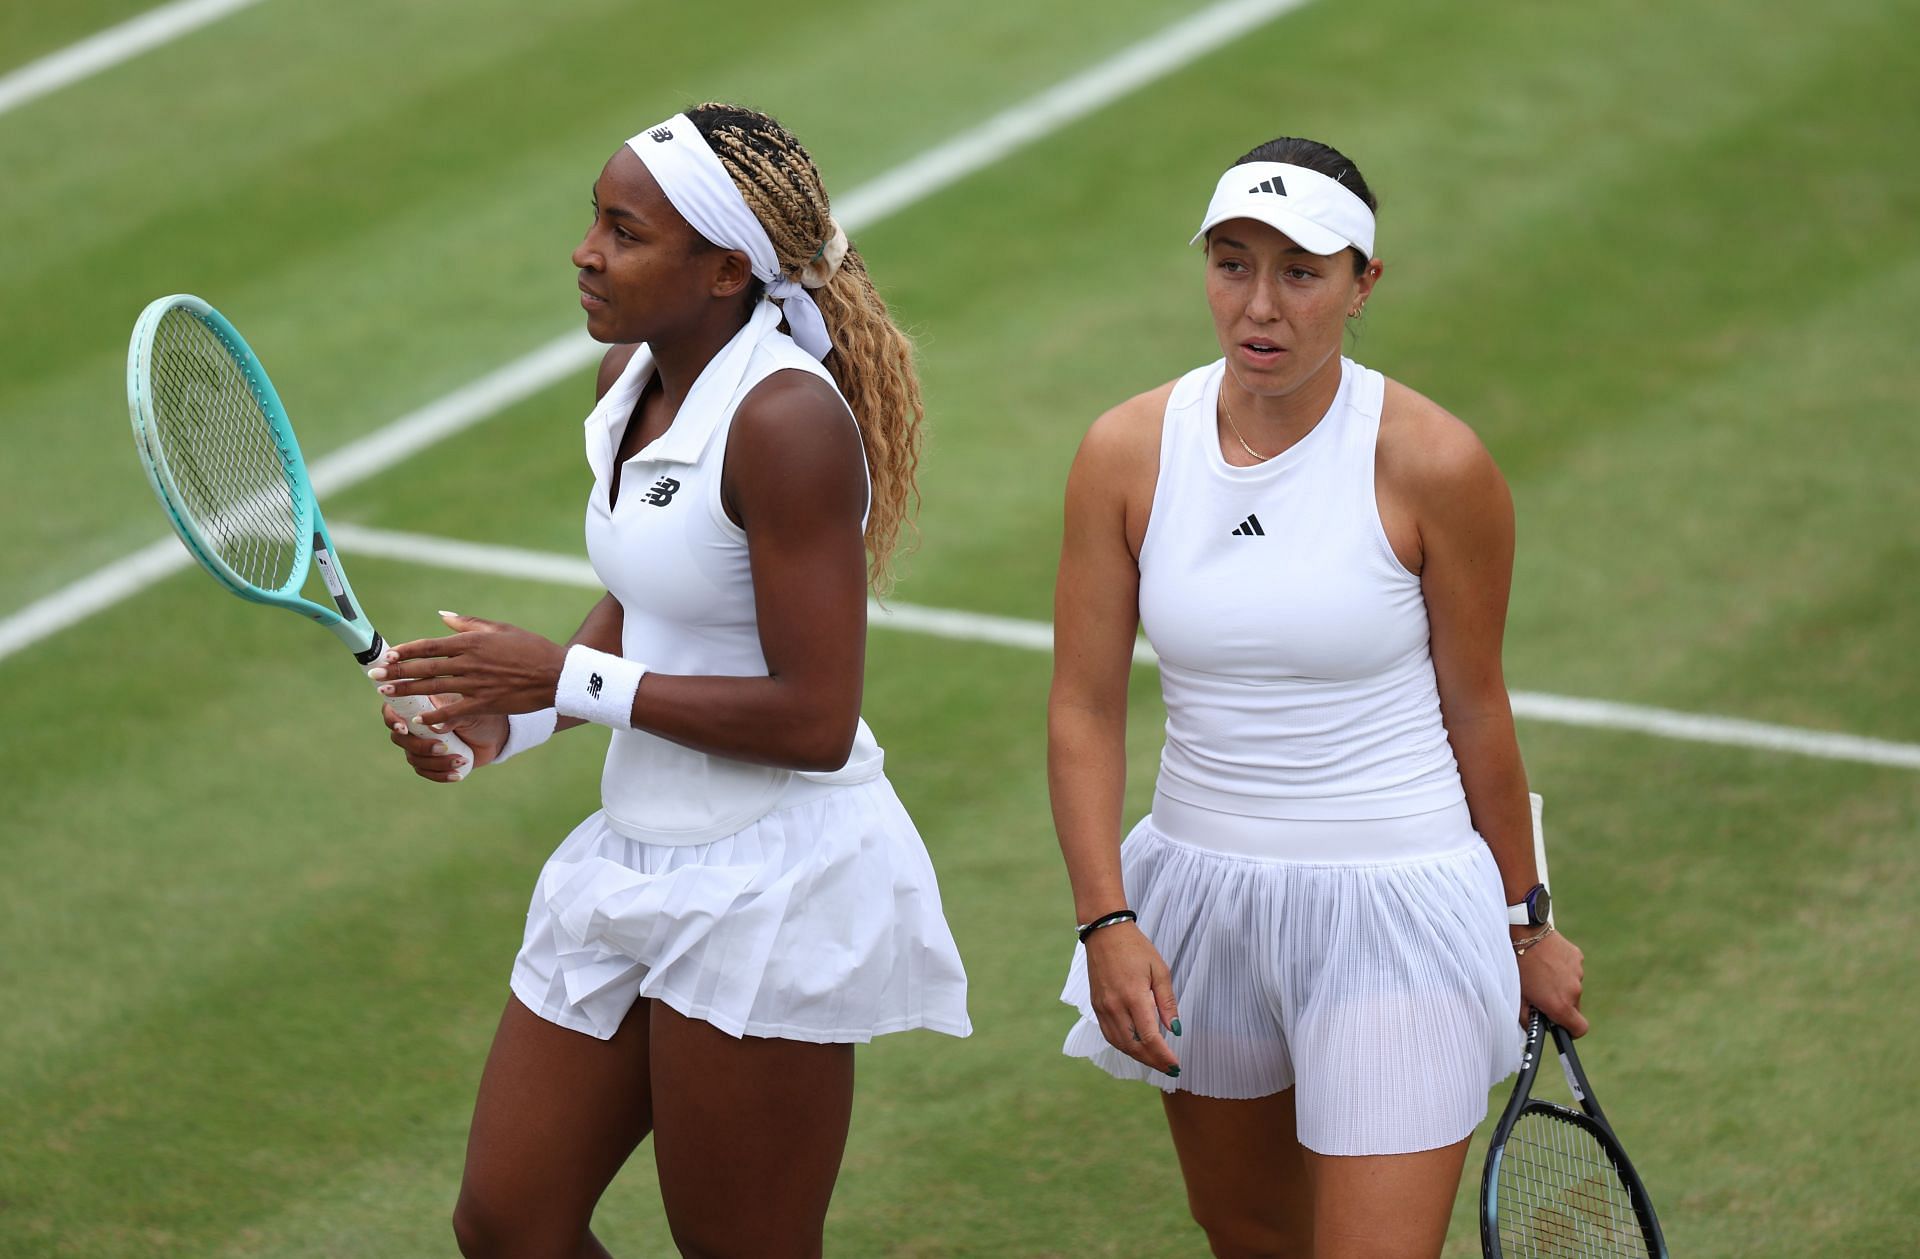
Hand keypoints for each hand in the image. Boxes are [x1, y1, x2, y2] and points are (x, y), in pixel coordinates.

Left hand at [370, 612, 567, 726]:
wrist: (556, 674)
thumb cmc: (530, 648)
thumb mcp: (500, 628)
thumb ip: (469, 623)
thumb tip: (443, 615)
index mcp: (471, 642)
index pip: (429, 645)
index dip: (405, 651)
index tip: (387, 656)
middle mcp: (468, 662)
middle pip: (424, 667)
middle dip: (396, 672)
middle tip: (374, 677)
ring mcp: (475, 684)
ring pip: (433, 688)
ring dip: (407, 691)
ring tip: (385, 694)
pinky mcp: (484, 703)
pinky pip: (453, 711)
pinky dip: (435, 715)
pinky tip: (419, 719)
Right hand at [380, 701, 506, 782]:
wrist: (495, 734)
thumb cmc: (480, 713)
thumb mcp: (470, 710)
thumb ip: (452, 715)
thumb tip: (433, 727)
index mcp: (418, 705)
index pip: (392, 710)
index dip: (392, 720)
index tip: (404, 729)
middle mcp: (414, 725)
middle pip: (399, 739)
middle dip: (420, 746)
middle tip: (442, 747)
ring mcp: (420, 744)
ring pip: (414, 758)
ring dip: (435, 762)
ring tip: (460, 759)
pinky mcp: (430, 761)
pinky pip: (426, 772)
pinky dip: (440, 775)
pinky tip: (457, 774)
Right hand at [1084, 922, 1181, 1075]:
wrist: (1105, 933)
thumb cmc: (1136, 948)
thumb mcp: (1159, 970)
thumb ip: (1167, 1002)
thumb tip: (1175, 1030)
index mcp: (1133, 996)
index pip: (1149, 1037)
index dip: (1163, 1055)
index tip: (1176, 1065)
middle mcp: (1115, 1006)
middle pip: (1134, 1046)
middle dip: (1153, 1061)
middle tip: (1170, 1068)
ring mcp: (1103, 1008)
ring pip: (1120, 1044)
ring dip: (1139, 1057)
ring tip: (1156, 1061)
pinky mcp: (1096, 1007)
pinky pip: (1110, 1035)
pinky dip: (1124, 1046)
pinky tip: (1136, 1048)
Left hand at [1517, 928, 1587, 1036]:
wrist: (1524, 934)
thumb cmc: (1519, 968)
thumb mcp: (1518, 997)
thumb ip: (1527, 1019)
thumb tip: (1534, 1029)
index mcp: (1561, 1005)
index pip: (1580, 1029)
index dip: (1571, 1031)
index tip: (1561, 1026)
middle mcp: (1574, 991)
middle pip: (1574, 1007)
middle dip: (1561, 1005)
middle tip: (1541, 994)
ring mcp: (1578, 973)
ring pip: (1572, 987)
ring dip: (1560, 985)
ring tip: (1540, 972)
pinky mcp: (1577, 957)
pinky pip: (1572, 969)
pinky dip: (1563, 968)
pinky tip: (1547, 959)